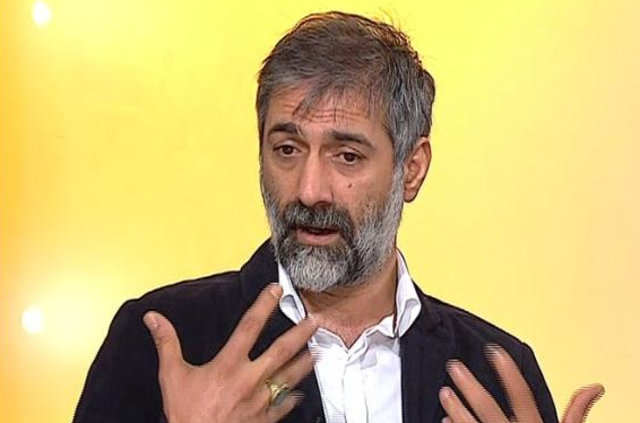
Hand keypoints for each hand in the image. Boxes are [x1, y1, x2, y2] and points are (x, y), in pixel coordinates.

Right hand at [143, 283, 317, 422]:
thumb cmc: (186, 415)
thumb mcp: (172, 376)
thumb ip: (167, 344)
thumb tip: (154, 320)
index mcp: (228, 365)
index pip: (249, 326)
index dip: (263, 305)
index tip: (275, 291)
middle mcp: (249, 380)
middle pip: (280, 350)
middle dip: (299, 333)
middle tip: (313, 321)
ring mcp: (259, 401)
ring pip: (289, 377)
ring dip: (304, 363)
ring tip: (317, 351)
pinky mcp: (264, 420)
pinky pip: (283, 406)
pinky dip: (292, 398)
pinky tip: (300, 393)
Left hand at [439, 345, 603, 422]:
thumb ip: (576, 412)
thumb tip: (595, 387)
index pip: (522, 396)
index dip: (508, 372)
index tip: (493, 351)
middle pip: (489, 408)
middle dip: (470, 386)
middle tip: (454, 366)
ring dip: (456, 408)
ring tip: (444, 391)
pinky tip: (444, 418)